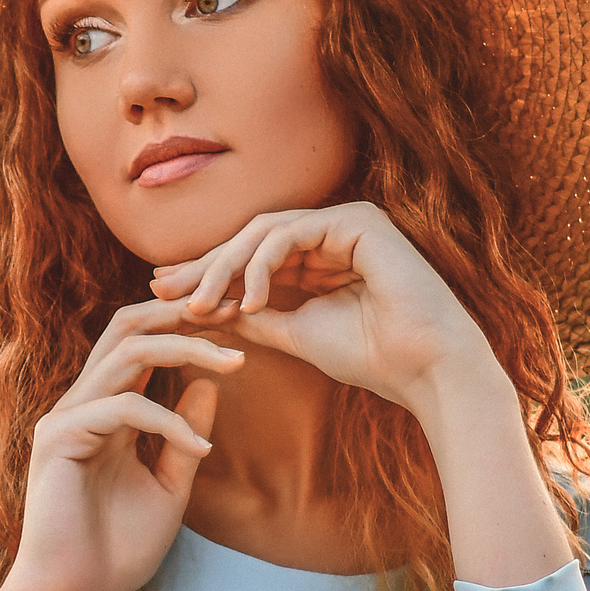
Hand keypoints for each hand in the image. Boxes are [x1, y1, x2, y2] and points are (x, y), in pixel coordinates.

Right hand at [0, 300, 242, 590]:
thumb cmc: (115, 551)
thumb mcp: (168, 488)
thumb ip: (183, 438)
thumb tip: (209, 385)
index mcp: (105, 410)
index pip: (142, 344)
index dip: (187, 325)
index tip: (240, 324)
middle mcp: (82, 403)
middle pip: (127, 326)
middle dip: (181, 311)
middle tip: (236, 311)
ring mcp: (66, 417)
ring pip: (127, 353)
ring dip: (187, 349)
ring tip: (236, 362)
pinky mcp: (58, 439)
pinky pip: (123, 409)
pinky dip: (170, 422)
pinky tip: (203, 447)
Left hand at [146, 202, 500, 414]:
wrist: (425, 369)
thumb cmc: (371, 356)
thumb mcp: (295, 333)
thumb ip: (256, 315)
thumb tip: (206, 309)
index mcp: (320, 255)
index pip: (251, 255)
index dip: (207, 274)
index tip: (165, 296)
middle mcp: (332, 231)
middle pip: (250, 237)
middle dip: (204, 265)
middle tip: (163, 290)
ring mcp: (346, 220)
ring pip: (264, 231)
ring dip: (225, 267)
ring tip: (202, 304)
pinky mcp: (357, 220)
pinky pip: (290, 233)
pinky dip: (261, 266)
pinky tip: (247, 300)